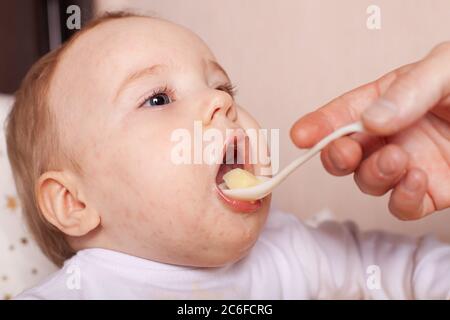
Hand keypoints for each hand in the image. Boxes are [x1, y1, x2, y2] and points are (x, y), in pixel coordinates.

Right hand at [290, 42, 449, 219]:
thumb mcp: (447, 68)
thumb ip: (407, 91)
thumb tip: (370, 121)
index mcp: (390, 100)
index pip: (344, 113)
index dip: (318, 124)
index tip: (301, 135)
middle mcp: (393, 135)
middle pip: (345, 153)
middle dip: (335, 155)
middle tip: (344, 150)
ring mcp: (409, 165)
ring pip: (367, 180)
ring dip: (372, 174)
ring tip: (397, 158)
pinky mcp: (431, 192)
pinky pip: (401, 204)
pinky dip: (401, 196)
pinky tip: (416, 177)